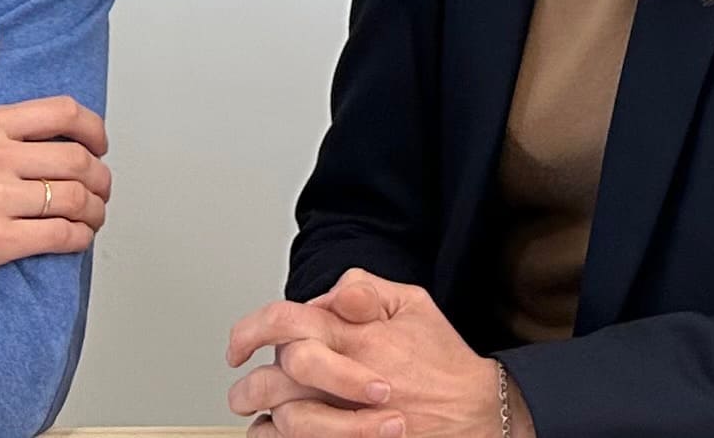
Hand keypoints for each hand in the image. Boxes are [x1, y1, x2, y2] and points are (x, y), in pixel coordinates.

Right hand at [0, 21, 112, 309]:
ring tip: (93, 216)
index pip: (62, 113)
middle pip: (77, 158)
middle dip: (100, 175)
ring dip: (95, 209)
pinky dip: (78, 238)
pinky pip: (57, 236)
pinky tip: (76, 239)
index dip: (93, 128)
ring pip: (74, 198)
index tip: (99, 144)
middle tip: (101, 187)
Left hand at [225, 269, 531, 437]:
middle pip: (269, 378)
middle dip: (248, 385)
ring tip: (259, 415)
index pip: (281, 322)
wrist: (475, 412)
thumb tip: (326, 294)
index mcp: (352, 335)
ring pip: (279, 420)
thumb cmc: (442, 362)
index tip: (238, 347)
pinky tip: (280, 433)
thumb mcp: (412, 304)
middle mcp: (341, 377)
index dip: (248, 332)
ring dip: (262, 417)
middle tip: (245, 387)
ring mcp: (344, 417)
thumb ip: (365, 290)